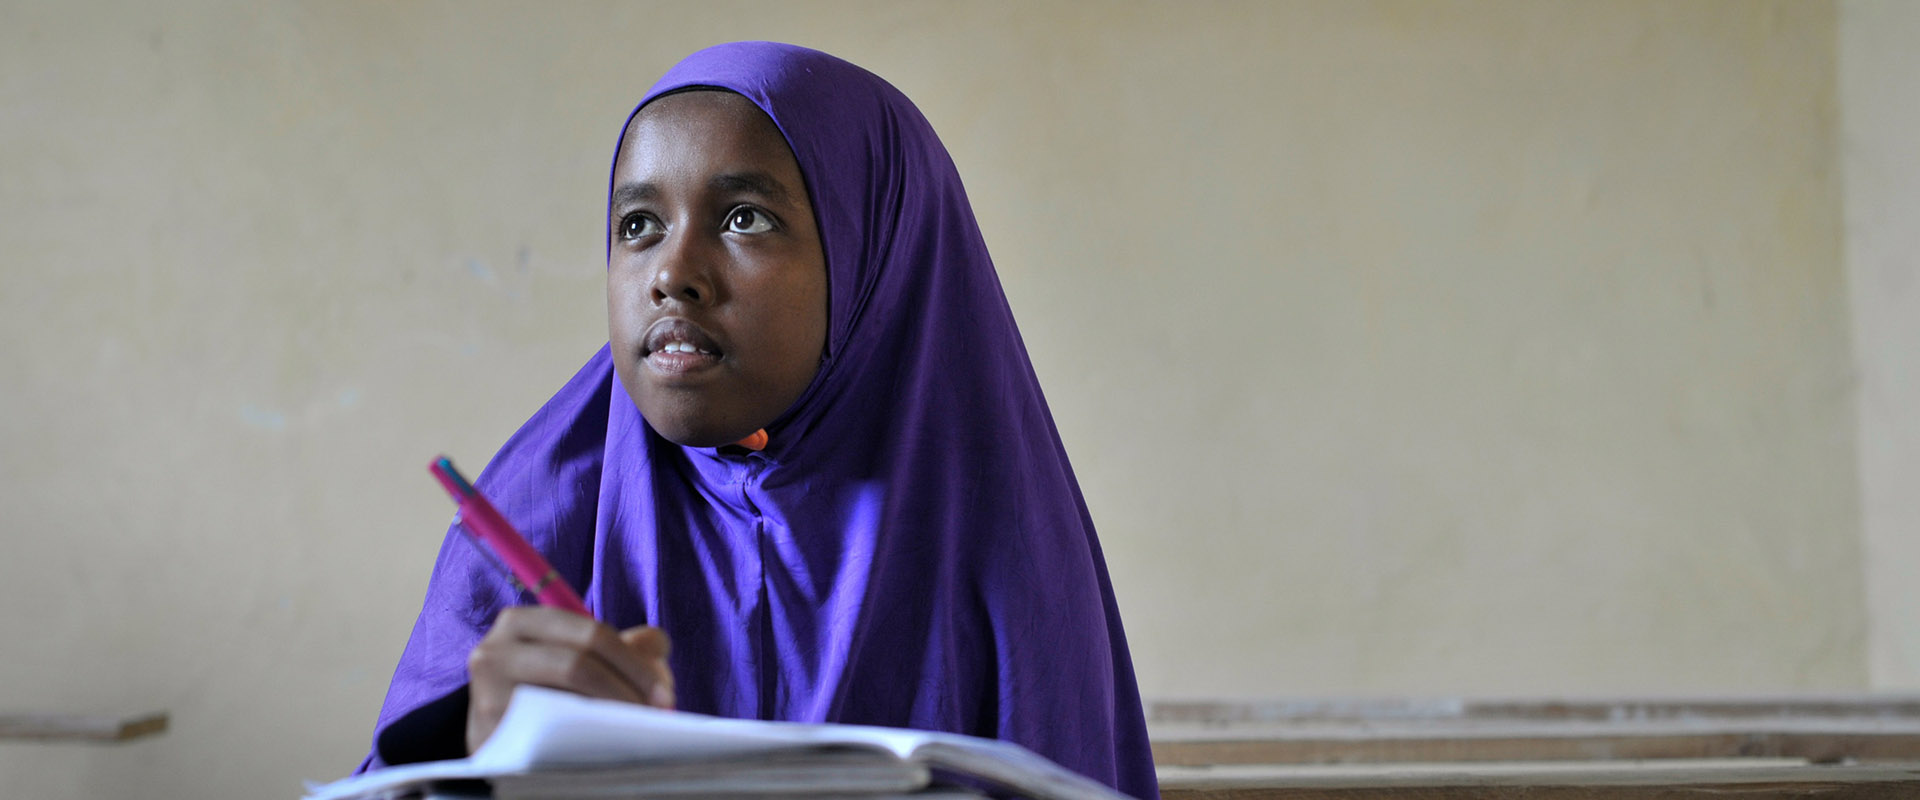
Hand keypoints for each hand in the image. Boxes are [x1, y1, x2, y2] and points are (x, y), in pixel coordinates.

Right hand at [465, 606, 673, 752]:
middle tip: (658, 715)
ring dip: (612, 714)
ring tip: (641, 730)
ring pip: (562, 699)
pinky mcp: (487, 730)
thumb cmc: (546, 690)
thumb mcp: (577, 656)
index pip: (592, 634)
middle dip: (628, 689)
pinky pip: (546, 733)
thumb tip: (658, 644)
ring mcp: (486, 691)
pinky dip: (584, 739)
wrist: (496, 735)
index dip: (636, 663)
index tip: (664, 693)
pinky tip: (607, 747)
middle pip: (578, 664)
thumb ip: (622, 646)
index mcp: (522, 621)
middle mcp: (495, 649)